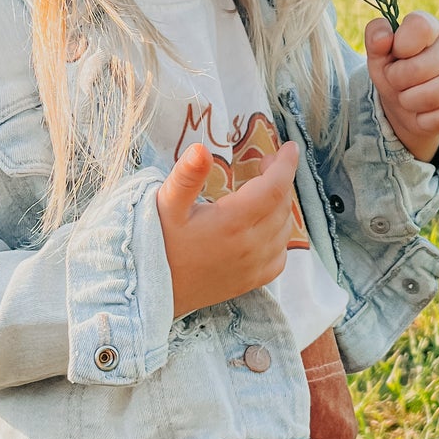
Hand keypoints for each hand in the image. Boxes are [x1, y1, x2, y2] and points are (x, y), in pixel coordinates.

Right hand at [156, 139, 300, 319]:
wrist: (149, 290)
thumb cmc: (156, 244)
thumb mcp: (165, 204)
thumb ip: (186, 176)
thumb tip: (201, 149)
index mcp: (233, 222)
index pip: (275, 187)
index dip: (286, 164)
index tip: (289, 147)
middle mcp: (250, 245)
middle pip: (282, 205)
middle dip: (279, 179)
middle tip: (263, 164)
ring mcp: (253, 266)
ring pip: (284, 229)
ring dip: (279, 206)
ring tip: (262, 192)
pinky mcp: (251, 281)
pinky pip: (280, 256)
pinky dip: (279, 236)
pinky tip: (264, 227)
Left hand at [364, 10, 438, 161]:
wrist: (413, 107)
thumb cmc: (397, 72)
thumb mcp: (380, 54)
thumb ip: (376, 36)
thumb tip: (382, 39)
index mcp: (430, 28)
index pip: (419, 26)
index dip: (400, 44)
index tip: (397, 52)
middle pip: (416, 70)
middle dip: (396, 80)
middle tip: (398, 80)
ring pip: (429, 97)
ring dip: (408, 102)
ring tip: (409, 96)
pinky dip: (423, 121)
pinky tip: (423, 112)